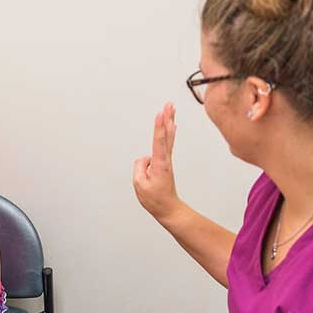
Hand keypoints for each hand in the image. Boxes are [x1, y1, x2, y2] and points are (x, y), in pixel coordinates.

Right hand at [133, 103, 182, 222]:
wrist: (168, 208)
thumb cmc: (154, 199)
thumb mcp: (140, 184)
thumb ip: (140, 166)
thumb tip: (145, 158)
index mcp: (160, 164)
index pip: (159, 142)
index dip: (159, 126)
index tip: (160, 114)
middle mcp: (165, 160)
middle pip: (167, 134)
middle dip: (167, 118)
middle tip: (169, 104)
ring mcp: (167, 160)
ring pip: (168, 136)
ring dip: (169, 121)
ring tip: (170, 108)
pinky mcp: (165, 162)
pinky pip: (167, 143)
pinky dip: (169, 132)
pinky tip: (172, 125)